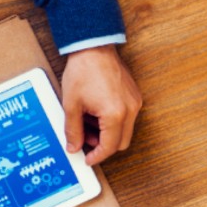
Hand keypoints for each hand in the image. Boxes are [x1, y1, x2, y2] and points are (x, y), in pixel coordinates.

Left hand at [61, 45, 142, 165]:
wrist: (94, 48)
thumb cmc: (84, 71)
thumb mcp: (72, 104)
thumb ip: (73, 130)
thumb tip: (74, 146)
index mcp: (115, 114)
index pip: (109, 147)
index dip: (97, 156)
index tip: (87, 158)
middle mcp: (130, 110)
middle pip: (121, 142)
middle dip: (103, 145)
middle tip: (85, 140)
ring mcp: (135, 103)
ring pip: (124, 130)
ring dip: (107, 132)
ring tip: (88, 121)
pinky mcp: (134, 96)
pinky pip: (127, 117)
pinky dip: (113, 121)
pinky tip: (96, 111)